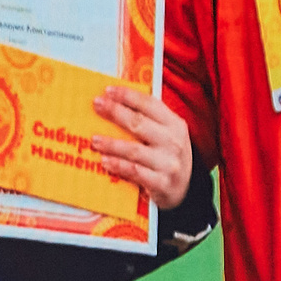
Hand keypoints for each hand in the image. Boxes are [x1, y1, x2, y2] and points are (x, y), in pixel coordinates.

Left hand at [90, 84, 193, 210]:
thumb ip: (147, 119)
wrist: (186, 189)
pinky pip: (135, 172)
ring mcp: (169, 163)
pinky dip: (118, 166)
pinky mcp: (162, 183)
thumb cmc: (167, 156)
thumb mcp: (166, 135)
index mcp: (175, 124)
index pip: (150, 105)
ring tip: (94, 140)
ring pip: (135, 150)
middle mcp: (174, 142)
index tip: (108, 90)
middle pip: (139, 123)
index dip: (128, 96)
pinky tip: (105, 161)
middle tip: (97, 105)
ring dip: (111, 144)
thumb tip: (114, 102)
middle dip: (116, 112)